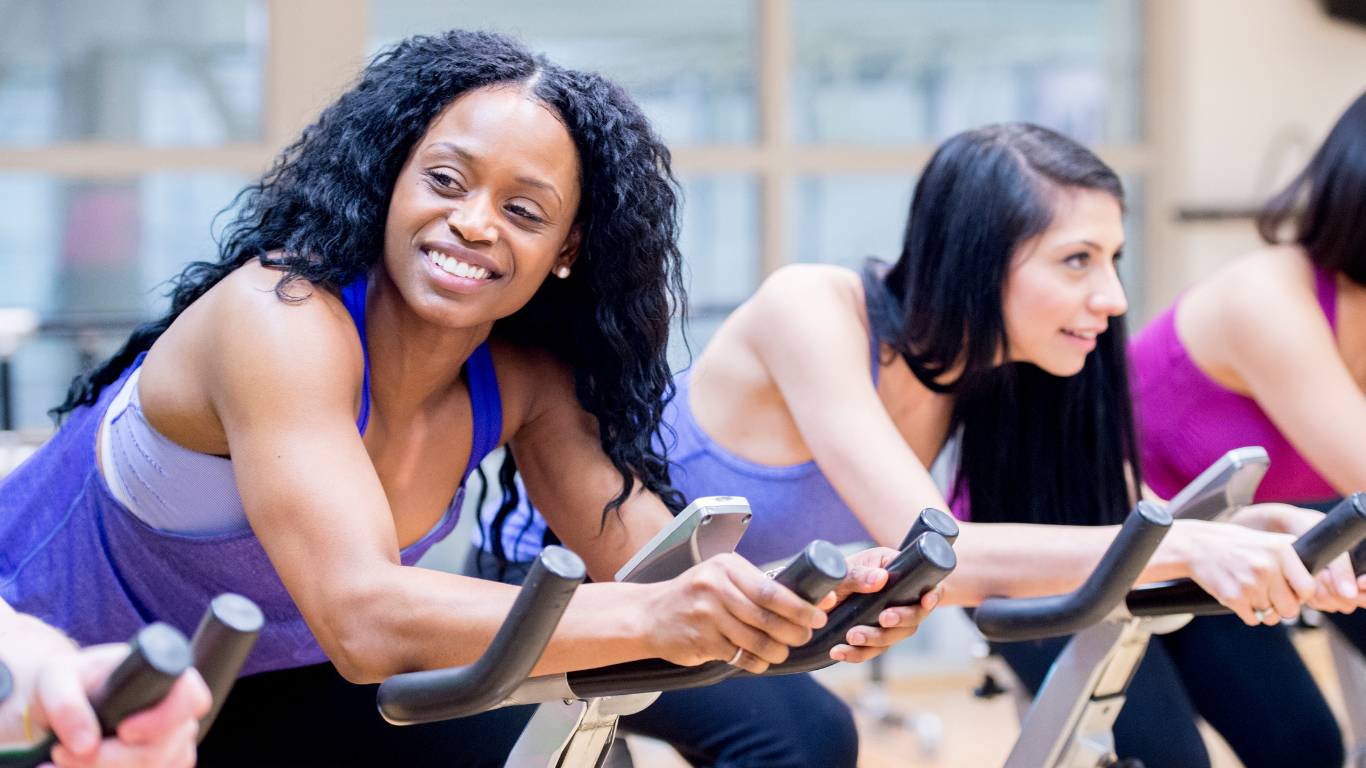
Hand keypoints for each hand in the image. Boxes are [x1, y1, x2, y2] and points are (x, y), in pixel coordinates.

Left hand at [0, 612, 210, 767]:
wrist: (65, 707)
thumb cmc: (71, 683)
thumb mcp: (57, 679)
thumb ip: (66, 704)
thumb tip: (87, 744)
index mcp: (166, 678)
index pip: (192, 699)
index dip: (163, 720)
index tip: (123, 731)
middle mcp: (177, 712)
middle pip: (162, 749)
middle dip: (108, 760)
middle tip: (64, 752)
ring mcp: (174, 743)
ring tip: (65, 760)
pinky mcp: (162, 765)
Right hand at [640, 553, 826, 673]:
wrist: (649, 614)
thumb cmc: (695, 594)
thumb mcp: (721, 576)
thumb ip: (756, 585)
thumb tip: (807, 598)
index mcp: (725, 567)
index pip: (770, 590)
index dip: (799, 606)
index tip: (818, 615)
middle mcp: (714, 588)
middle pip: (766, 617)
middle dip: (794, 631)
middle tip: (805, 636)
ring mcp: (706, 616)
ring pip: (756, 640)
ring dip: (777, 650)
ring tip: (783, 651)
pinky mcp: (701, 641)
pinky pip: (739, 656)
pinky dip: (756, 661)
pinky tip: (761, 660)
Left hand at [816, 547, 940, 663]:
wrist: (812, 593)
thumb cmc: (832, 574)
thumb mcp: (843, 570)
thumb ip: (857, 575)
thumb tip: (880, 579)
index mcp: (895, 569)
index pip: (925, 582)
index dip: (932, 594)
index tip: (926, 601)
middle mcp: (897, 594)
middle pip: (915, 615)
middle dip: (901, 620)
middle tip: (882, 620)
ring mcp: (888, 616)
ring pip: (896, 635)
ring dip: (876, 640)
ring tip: (851, 638)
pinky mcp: (875, 635)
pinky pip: (874, 649)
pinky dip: (859, 653)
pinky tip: (840, 652)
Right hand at [1229, 503, 1365, 613]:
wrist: (1196, 545)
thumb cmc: (1234, 544)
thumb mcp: (1267, 540)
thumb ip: (1291, 555)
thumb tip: (1315, 576)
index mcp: (1280, 551)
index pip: (1308, 588)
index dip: (1301, 595)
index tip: (1292, 591)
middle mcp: (1267, 567)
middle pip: (1291, 608)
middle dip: (1283, 607)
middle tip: (1272, 597)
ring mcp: (1249, 583)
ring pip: (1271, 616)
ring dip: (1264, 610)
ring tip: (1252, 593)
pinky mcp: (1232, 597)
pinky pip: (1253, 619)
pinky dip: (1249, 613)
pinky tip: (1240, 597)